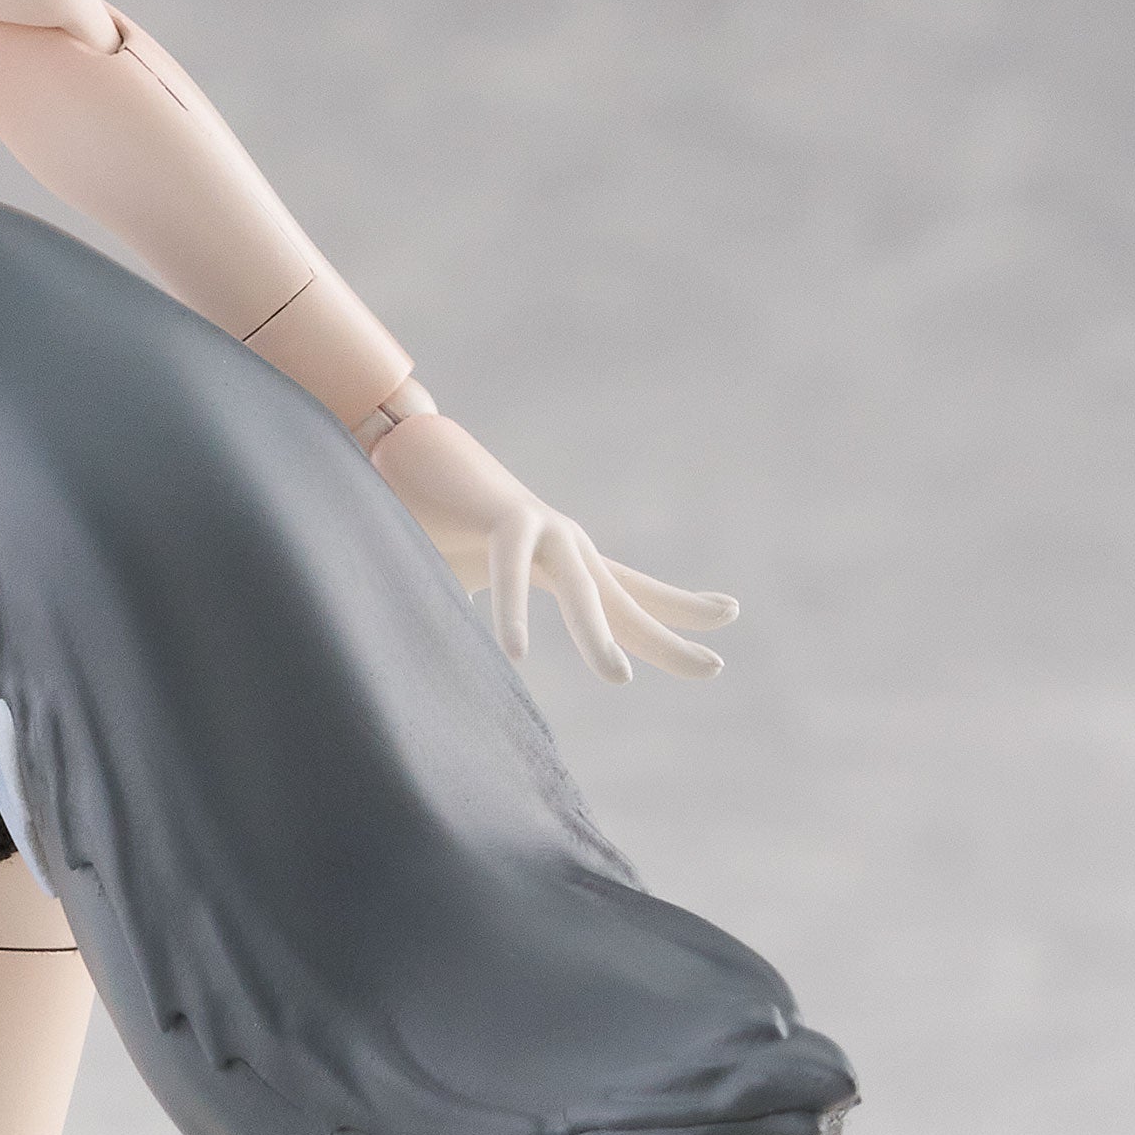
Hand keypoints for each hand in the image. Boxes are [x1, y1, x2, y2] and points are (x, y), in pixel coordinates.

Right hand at [365, 411, 736, 682]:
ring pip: (580, 588)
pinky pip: (509, 570)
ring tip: (617, 677)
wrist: (406, 457)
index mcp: (563, 561)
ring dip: (597, 633)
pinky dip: (511, 610)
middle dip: (670, 634)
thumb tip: (476, 672)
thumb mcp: (471, 583)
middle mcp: (565, 543)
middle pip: (626, 598)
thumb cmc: (437, 522)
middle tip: (715, 668)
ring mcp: (541, 530)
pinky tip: (516, 654)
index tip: (728, 612)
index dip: (678, 606)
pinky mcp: (503, 519)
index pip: (631, 591)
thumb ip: (482, 621)